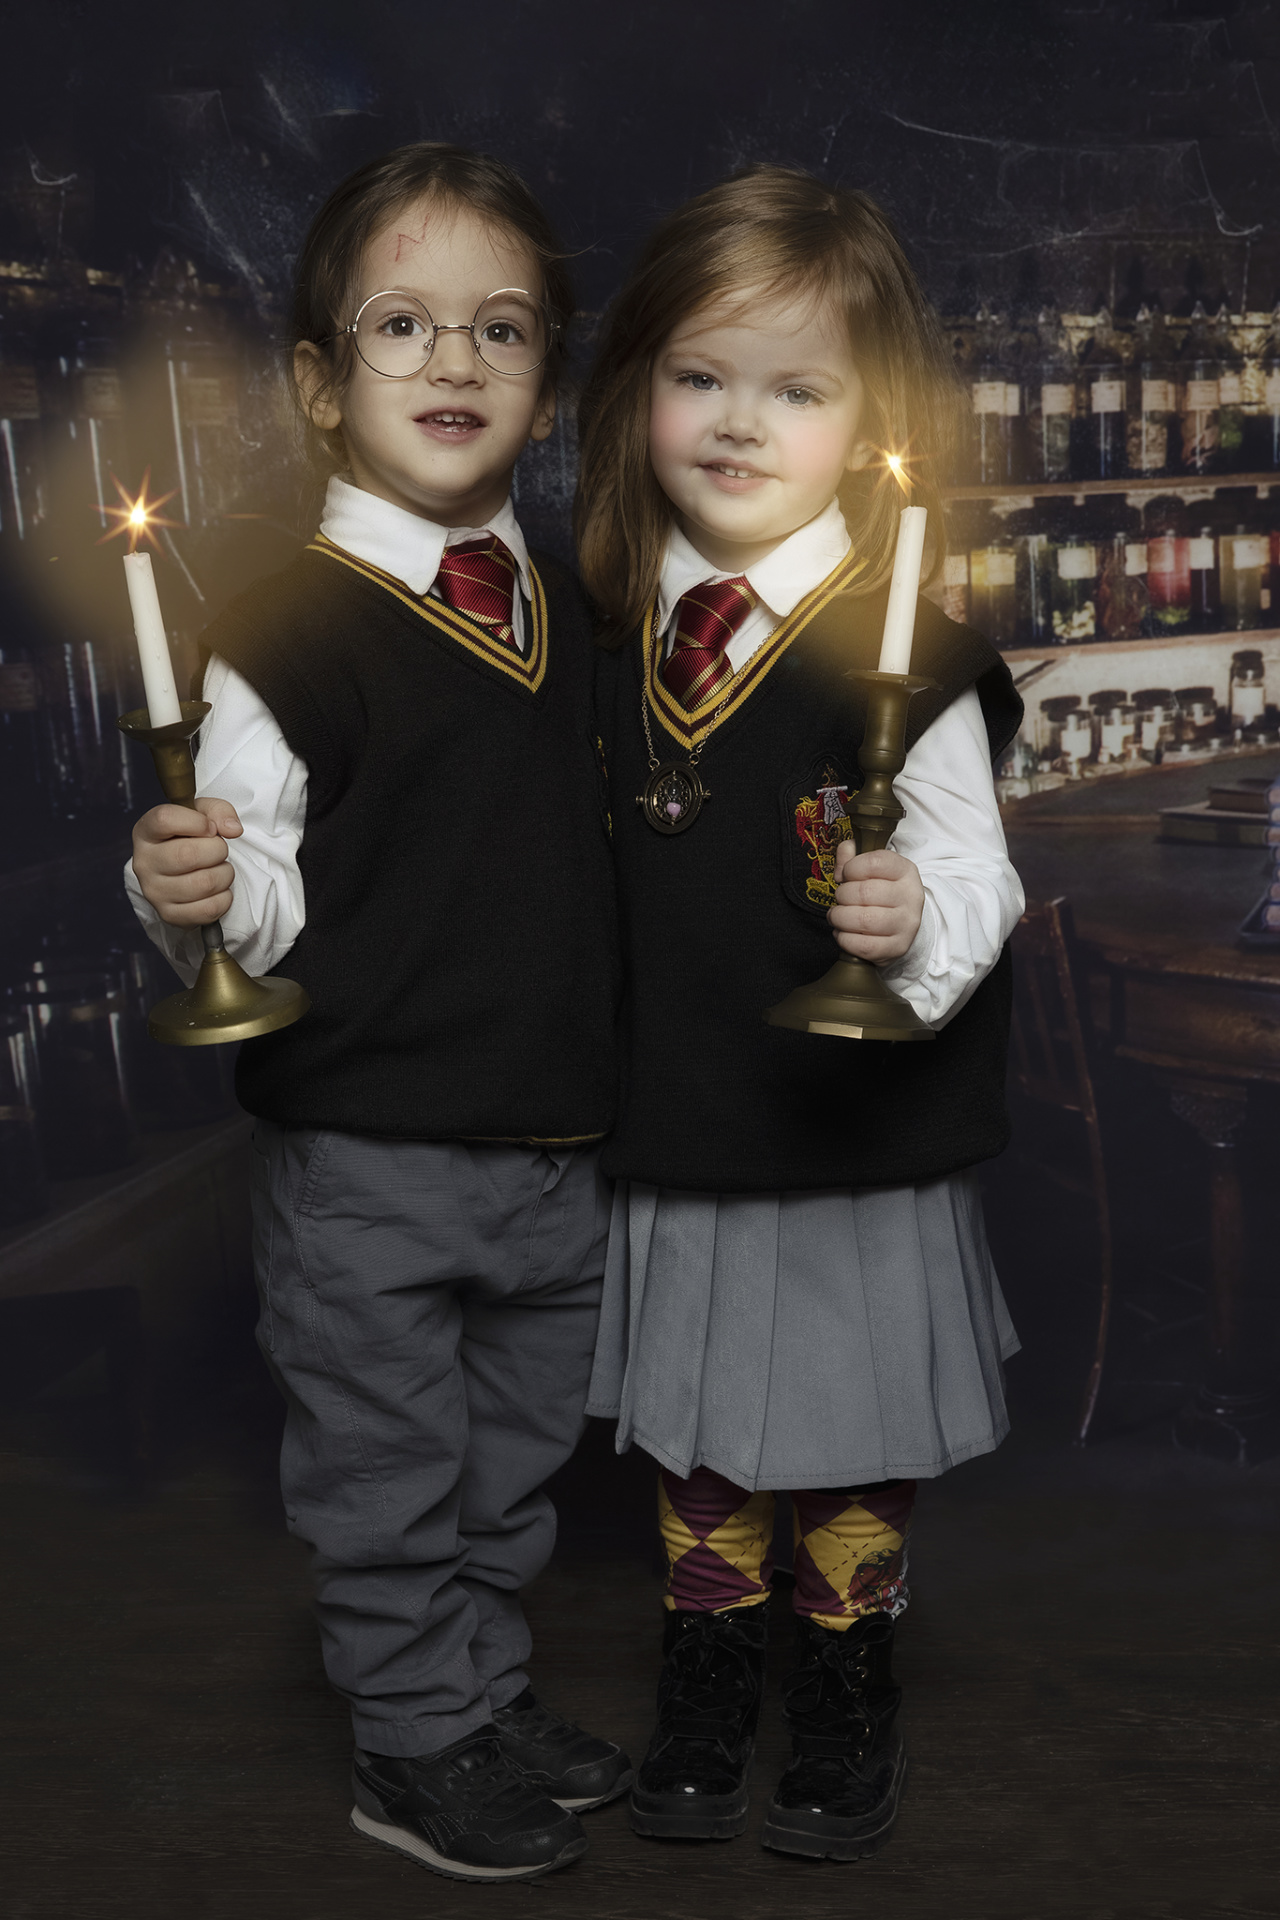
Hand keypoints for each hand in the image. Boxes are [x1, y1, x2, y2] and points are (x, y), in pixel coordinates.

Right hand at [130, 797, 242, 927]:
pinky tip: (217, 889)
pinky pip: (209, 908)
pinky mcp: (169, 915)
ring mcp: (154, 891)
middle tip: (218, 851)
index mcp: (145, 831)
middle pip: (188, 855)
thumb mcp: (202, 814)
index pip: (165, 819)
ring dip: (225, 874)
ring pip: (204, 883)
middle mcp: (143, 862)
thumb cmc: (192, 838)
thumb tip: (232, 829)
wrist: (185, 871)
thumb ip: (218, 811)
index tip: (209, 828)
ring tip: (219, 869)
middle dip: (217, 850)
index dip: (197, 822)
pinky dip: (224, 898)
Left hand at [828, 844, 924, 960]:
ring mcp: (907, 924)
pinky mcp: (898, 947)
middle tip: (840, 899)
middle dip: (842, 895)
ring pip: (863, 920)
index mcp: (905, 871)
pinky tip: (843, 932)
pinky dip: (844, 939)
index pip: (875, 862)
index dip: (851, 868)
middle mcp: (911, 896)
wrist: (902, 924)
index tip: (846, 875)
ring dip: (840, 918)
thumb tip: (844, 854)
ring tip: (837, 916)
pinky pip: (863, 945)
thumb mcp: (871, 869)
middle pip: (865, 892)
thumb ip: (853, 856)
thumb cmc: (881, 893)